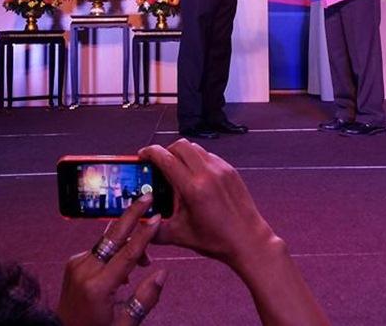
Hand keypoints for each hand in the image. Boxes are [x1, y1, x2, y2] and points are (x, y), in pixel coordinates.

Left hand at [58, 195, 166, 325]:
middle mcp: (84, 271)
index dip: (144, 234)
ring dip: (127, 241)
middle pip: (113, 235)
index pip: (127, 254)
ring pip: (108, 242)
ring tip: (145, 260)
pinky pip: (99, 249)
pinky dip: (114, 251)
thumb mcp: (125, 324)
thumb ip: (145, 299)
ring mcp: (76, 265)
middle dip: (132, 214)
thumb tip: (162, 273)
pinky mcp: (73, 263)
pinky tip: (124, 266)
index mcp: (98, 287)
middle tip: (146, 196)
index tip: (156, 217)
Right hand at [139, 140, 278, 268]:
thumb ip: (154, 228)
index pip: (166, 158)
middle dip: (165, 151)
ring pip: (195, 148)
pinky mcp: (230, 170)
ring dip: (182, 154)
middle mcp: (207, 173)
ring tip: (176, 171)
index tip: (142, 155)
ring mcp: (221, 169)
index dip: (150, 153)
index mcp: (193, 188)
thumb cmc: (215, 240)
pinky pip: (208, 156)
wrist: (247, 240)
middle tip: (158, 164)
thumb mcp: (179, 235)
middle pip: (180, 145)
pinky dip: (197, 160)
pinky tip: (195, 178)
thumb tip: (137, 220)